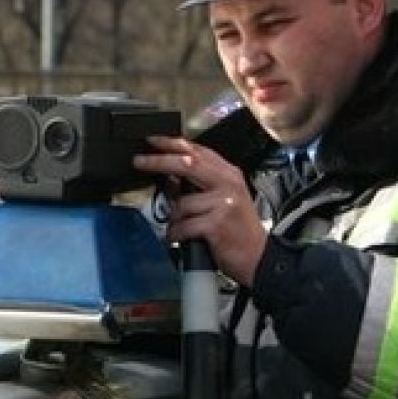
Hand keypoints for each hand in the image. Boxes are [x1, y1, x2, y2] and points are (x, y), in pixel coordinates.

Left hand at [133, 135, 266, 285]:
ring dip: (175, 219)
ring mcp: (223, 203)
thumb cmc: (238, 230)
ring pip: (181, 203)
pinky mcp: (216, 224)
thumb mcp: (225, 200)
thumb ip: (201, 185)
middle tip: (138, 161)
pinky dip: (177, 234)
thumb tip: (170, 176)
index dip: (173, 144)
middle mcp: (228, 184)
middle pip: (187, 163)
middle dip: (159, 161)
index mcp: (229, 174)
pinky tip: (181, 238)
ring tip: (182, 229)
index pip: (198, 151)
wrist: (258, 257)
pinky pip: (183, 225)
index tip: (153, 140)